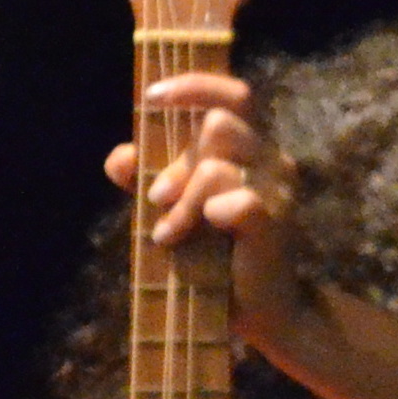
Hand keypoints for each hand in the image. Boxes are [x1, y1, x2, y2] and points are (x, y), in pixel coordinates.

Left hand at [101, 73, 307, 350]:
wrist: (258, 312)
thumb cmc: (217, 255)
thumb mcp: (174, 208)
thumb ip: (148, 177)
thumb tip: (118, 157)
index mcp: (252, 146)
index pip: (233, 94)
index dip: (194, 86)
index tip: (151, 97)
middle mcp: (272, 159)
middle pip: (217, 125)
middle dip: (177, 163)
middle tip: (156, 198)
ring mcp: (279, 188)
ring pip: (215, 167)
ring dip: (182, 202)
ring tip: (169, 234)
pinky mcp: (276, 220)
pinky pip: (234, 200)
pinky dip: (204, 216)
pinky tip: (198, 238)